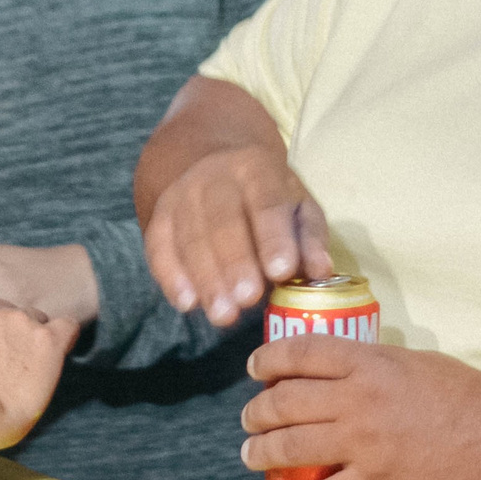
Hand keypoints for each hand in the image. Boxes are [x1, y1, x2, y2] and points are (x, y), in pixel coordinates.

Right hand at [0, 281, 77, 441]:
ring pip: (37, 318)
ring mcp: (20, 321)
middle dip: (11, 329)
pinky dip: (64, 337)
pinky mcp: (47, 339)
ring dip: (33, 337)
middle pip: (11, 307)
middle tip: (7, 360)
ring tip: (24, 370)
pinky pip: (67, 326)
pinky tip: (54, 354)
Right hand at [143, 145, 332, 327]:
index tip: (281, 272)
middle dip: (235, 263)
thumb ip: (310, 238)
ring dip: (206, 278)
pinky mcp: (159, 218)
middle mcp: (214, 177)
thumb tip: (321, 271)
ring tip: (223, 315)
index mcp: (256, 168)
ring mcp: (181, 196)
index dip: (273, 238)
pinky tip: (187, 304)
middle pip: (223, 221)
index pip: (267, 203)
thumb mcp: (297, 205)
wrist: (213, 164)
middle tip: (248, 299)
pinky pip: (160, 247)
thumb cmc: (267, 196)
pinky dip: (171, 277)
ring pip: (191, 237)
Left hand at [241, 335, 480, 479]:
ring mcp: (363, 446)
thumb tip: (348, 370)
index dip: (268, 359)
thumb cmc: (468, 399)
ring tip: (252, 456)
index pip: (299, 352)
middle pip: (284, 402)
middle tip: (249, 419)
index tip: (255, 369)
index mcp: (368, 363)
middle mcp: (356, 401)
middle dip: (257, 412)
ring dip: (261, 454)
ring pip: (290, 449)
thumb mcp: (416, 363)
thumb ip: (376, 365)